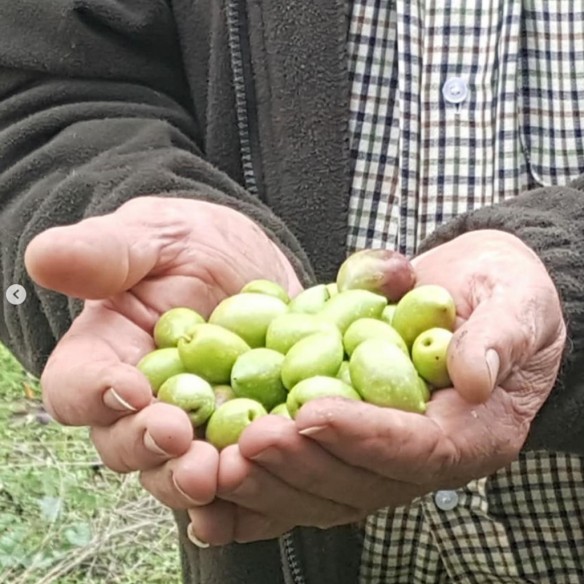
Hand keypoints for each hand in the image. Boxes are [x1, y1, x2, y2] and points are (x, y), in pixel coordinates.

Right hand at [25, 196, 300, 508]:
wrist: (252, 263)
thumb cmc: (193, 244)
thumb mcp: (156, 234)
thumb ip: (106, 251)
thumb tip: (45, 259)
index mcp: (107, 354)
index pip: (76, 385)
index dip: (92, 393)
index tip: (125, 388)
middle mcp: (142, 402)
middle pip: (126, 443)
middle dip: (150, 448)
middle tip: (180, 443)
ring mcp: (194, 424)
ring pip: (179, 470)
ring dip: (197, 479)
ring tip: (225, 472)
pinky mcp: (242, 434)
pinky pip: (236, 478)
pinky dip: (246, 495)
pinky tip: (263, 494)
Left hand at [187, 229, 565, 544]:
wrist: (471, 291)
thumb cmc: (500, 292)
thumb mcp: (516, 300)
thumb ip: (499, 336)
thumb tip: (473, 374)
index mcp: (472, 432)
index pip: (418, 449)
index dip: (363, 436)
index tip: (310, 412)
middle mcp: (425, 457)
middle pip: (362, 483)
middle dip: (303, 464)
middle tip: (250, 440)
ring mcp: (383, 456)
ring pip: (326, 491)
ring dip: (272, 482)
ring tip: (222, 461)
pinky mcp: (350, 444)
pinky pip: (307, 477)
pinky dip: (263, 489)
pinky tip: (220, 484)